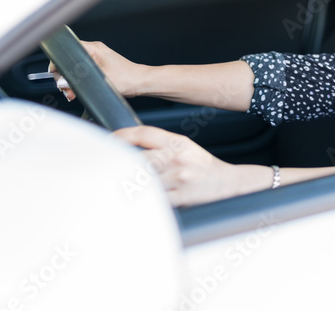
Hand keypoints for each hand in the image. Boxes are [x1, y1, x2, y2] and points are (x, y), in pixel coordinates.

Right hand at [49, 40, 148, 100]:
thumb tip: (62, 82)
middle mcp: (95, 50)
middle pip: (68, 60)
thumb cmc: (127, 79)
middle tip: (66, 89)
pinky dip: (78, 81)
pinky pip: (81, 71)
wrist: (140, 82)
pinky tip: (77, 91)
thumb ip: (78, 80)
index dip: (58, 63)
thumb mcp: (100, 80)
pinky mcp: (99, 65)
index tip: (57, 76)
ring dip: (70, 81)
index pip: (67, 49)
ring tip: (72, 93)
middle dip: (64, 76)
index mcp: (94, 49)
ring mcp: (97, 57)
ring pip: (74, 67)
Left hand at [113, 126, 270, 206]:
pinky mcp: (181, 197)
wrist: (229, 183)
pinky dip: (144, 200)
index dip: (120, 135)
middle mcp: (177, 157)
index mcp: (177, 143)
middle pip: (138, 158)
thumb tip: (127, 147)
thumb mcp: (184, 147)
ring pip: (143, 180)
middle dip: (120, 163)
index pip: (143, 133)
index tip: (106, 141)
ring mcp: (179, 178)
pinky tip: (139, 199)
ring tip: (121, 186)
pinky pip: (155, 199)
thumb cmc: (202, 166)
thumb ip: (159, 145)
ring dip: (130, 184)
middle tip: (107, 167)